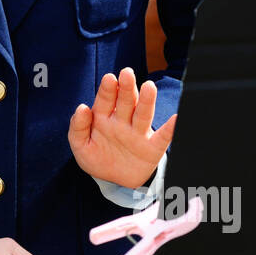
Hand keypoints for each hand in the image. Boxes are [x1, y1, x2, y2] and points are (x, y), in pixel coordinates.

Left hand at [68, 67, 175, 189]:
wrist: (114, 180)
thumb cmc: (97, 157)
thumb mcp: (81, 145)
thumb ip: (78, 127)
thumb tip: (82, 108)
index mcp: (103, 117)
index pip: (105, 100)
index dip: (107, 89)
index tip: (109, 78)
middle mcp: (122, 121)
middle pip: (125, 102)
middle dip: (126, 88)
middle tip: (126, 74)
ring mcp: (137, 133)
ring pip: (142, 114)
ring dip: (146, 101)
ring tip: (149, 87)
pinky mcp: (152, 147)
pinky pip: (163, 137)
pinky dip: (171, 128)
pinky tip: (176, 117)